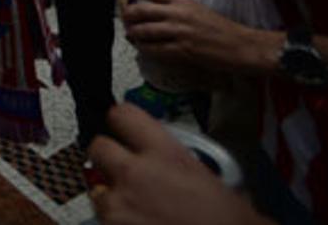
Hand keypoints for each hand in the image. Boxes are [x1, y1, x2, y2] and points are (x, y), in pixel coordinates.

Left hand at [87, 105, 267, 224]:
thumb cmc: (230, 224)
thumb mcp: (217, 181)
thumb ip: (186, 163)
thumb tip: (177, 163)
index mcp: (166, 154)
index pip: (123, 114)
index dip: (123, 121)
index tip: (125, 127)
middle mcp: (136, 174)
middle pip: (98, 147)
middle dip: (108, 158)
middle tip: (125, 170)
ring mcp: (120, 205)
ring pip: (96, 188)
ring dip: (111, 196)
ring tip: (135, 208)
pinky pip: (102, 219)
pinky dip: (116, 223)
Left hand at [116, 0, 272, 74]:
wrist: (241, 45)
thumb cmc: (220, 27)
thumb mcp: (197, 9)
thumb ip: (175, 8)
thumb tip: (152, 11)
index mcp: (182, 0)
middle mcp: (178, 13)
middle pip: (141, 10)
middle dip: (128, 16)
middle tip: (125, 21)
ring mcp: (180, 32)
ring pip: (145, 31)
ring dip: (134, 34)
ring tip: (132, 36)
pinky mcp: (183, 50)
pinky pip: (155, 50)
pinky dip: (145, 49)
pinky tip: (143, 49)